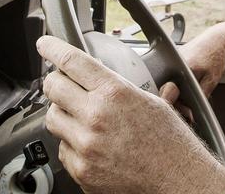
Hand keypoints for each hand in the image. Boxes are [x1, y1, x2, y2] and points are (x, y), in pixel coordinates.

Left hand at [37, 35, 224, 193]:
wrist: (178, 182)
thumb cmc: (171, 143)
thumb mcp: (151, 102)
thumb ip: (119, 88)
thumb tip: (98, 76)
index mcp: (114, 93)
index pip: (71, 61)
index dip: (53, 48)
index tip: (45, 45)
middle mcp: (96, 117)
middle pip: (53, 88)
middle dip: (55, 82)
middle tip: (61, 84)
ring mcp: (85, 146)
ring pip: (53, 119)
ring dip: (62, 114)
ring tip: (81, 118)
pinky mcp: (82, 171)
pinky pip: (63, 149)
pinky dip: (72, 144)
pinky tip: (91, 144)